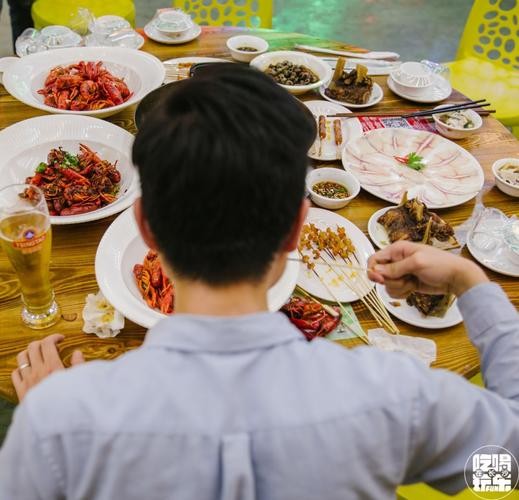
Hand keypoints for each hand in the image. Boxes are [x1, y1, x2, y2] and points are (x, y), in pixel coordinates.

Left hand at [12, 334, 84, 401]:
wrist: (53, 422)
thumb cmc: (70, 400)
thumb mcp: (80, 381)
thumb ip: (79, 365)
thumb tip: (77, 352)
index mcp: (53, 366)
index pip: (48, 343)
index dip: (54, 337)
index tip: (61, 339)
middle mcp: (38, 370)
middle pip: (33, 346)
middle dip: (42, 342)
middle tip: (51, 346)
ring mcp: (27, 380)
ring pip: (21, 357)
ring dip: (29, 352)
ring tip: (38, 355)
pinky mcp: (21, 390)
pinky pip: (15, 373)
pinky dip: (20, 368)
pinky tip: (29, 370)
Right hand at [368, 241, 487, 297]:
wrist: (456, 278)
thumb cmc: (440, 265)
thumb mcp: (417, 263)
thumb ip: (395, 267)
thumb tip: (375, 270)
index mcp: (397, 250)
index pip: (374, 259)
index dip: (374, 270)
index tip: (380, 279)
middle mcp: (396, 261)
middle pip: (379, 275)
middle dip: (391, 280)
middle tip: (406, 279)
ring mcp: (401, 273)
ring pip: (386, 285)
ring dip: (399, 287)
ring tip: (412, 283)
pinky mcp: (406, 284)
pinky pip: (394, 291)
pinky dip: (402, 293)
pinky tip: (413, 288)